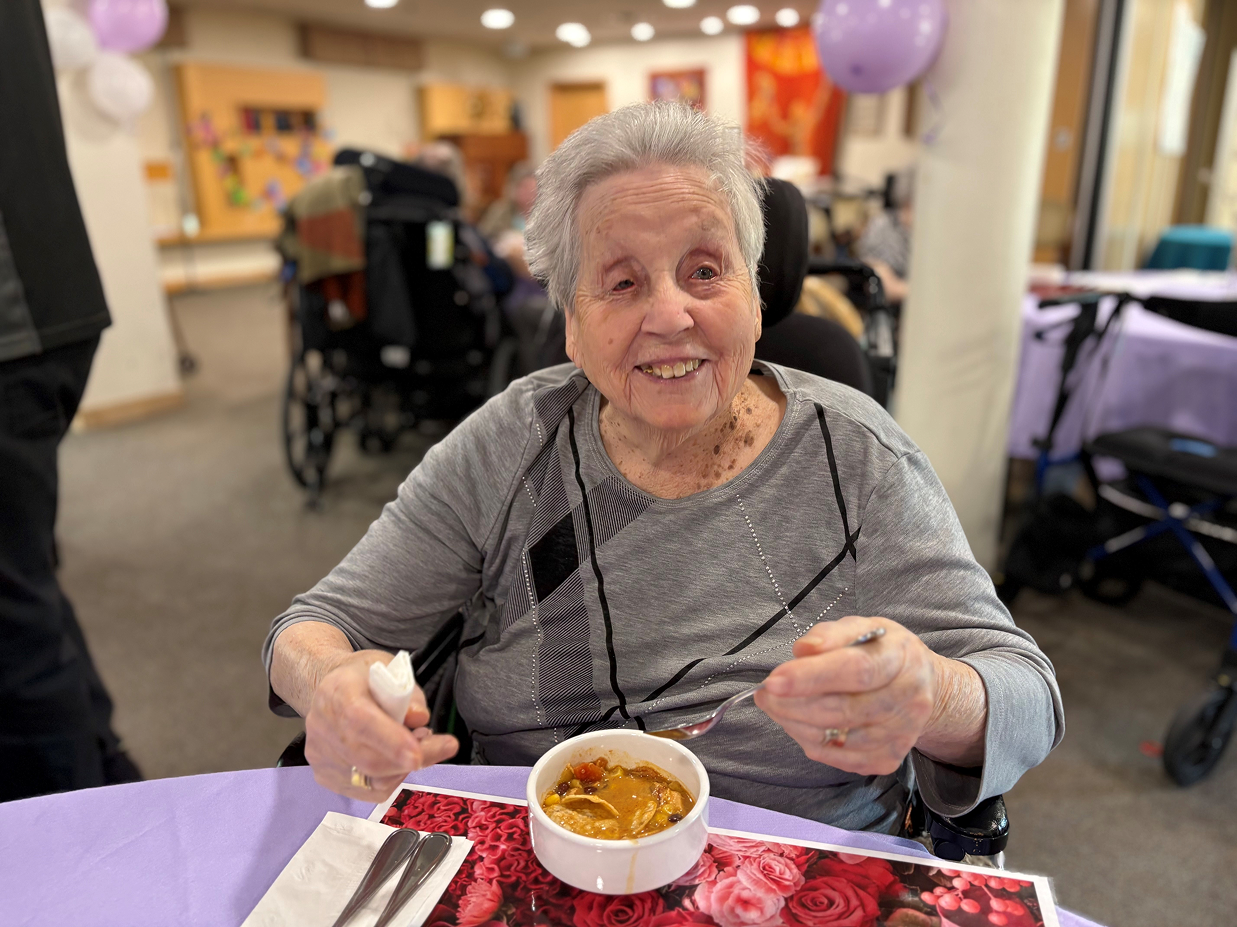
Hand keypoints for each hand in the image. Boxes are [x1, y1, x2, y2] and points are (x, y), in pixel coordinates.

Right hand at [304, 649, 458, 799]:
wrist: (328, 690)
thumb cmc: (362, 678)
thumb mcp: (389, 668)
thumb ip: (407, 691)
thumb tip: (419, 717)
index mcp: (338, 693)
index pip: (360, 721)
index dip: (390, 741)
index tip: (418, 754)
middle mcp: (324, 727)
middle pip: (368, 758)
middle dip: (414, 758)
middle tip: (443, 745)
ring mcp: (321, 755)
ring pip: (370, 779)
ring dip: (404, 767)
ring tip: (418, 746)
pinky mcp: (325, 775)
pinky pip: (366, 790)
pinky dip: (391, 778)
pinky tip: (398, 760)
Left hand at [755, 615, 980, 775]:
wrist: (923, 686)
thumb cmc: (881, 651)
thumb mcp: (861, 627)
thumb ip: (831, 634)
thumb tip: (802, 651)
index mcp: (901, 658)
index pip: (856, 670)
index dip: (812, 677)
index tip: (773, 680)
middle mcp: (909, 700)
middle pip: (843, 711)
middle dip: (793, 704)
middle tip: (765, 693)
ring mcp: (901, 735)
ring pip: (836, 739)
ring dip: (795, 723)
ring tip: (777, 705)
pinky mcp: (889, 759)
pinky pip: (838, 758)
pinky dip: (810, 741)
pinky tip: (799, 722)